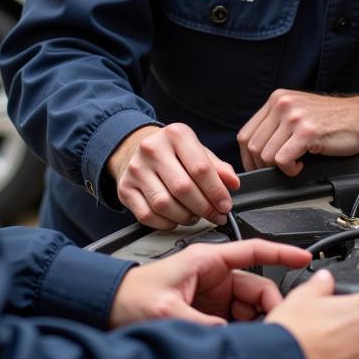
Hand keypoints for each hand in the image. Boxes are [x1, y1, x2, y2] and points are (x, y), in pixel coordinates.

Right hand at [108, 123, 239, 228]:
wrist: (136, 149)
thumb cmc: (173, 152)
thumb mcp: (197, 151)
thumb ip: (217, 167)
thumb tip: (233, 184)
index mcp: (176, 134)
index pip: (200, 168)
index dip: (217, 192)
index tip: (225, 206)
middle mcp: (152, 148)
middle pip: (183, 188)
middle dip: (204, 208)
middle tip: (215, 215)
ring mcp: (136, 169)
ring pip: (164, 204)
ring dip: (185, 217)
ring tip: (195, 216)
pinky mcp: (124, 188)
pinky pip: (147, 215)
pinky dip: (166, 224)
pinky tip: (175, 219)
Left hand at [109, 238, 311, 327]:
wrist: (113, 307)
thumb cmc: (134, 295)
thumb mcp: (167, 308)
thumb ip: (201, 321)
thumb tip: (230, 335)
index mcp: (208, 259)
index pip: (254, 250)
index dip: (282, 251)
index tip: (305, 256)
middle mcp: (215, 275)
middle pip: (258, 287)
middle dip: (269, 308)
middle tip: (273, 330)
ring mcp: (215, 294)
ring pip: (251, 307)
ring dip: (256, 324)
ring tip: (252, 341)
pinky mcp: (210, 312)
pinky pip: (239, 320)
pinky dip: (244, 332)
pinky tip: (240, 343)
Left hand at [238, 90, 358, 175]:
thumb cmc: (334, 120)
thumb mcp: (298, 113)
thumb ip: (277, 124)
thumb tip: (256, 151)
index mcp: (277, 99)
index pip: (246, 133)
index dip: (248, 157)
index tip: (257, 168)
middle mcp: (282, 104)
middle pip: (253, 146)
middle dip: (262, 166)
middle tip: (279, 170)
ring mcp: (294, 117)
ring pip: (266, 155)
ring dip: (279, 168)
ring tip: (296, 164)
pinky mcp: (307, 132)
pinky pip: (282, 160)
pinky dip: (289, 170)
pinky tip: (302, 165)